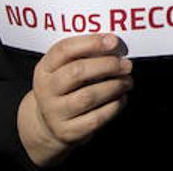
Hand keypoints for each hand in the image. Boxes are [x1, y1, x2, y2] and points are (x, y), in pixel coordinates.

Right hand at [19, 34, 131, 164]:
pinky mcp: (67, 131)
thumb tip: (115, 44)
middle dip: (107, 65)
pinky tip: (122, 98)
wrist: (49, 124)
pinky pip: (95, 118)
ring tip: (128, 81)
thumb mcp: (65, 68)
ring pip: (88, 96)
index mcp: (44, 69)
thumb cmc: (67, 87)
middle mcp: (45, 90)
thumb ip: (84, 55)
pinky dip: (113, 106)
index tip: (114, 41)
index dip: (91, 43)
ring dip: (114, 86)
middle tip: (126, 64)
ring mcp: (54, 113)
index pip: (64, 50)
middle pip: (77, 72)